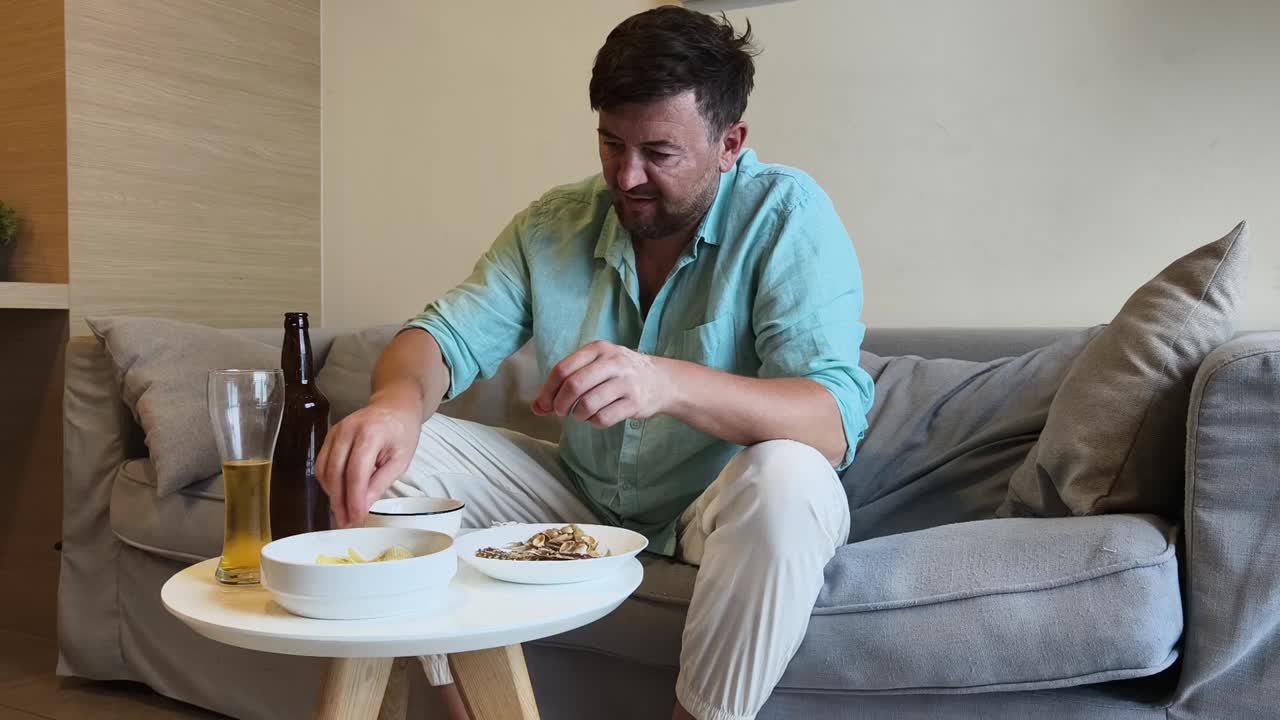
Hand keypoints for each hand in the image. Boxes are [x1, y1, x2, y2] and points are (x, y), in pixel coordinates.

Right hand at [315, 398, 422, 527]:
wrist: (394, 406)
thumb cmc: (402, 431)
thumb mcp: (401, 459)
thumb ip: (381, 482)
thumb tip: (363, 506)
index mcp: (370, 434)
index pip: (356, 473)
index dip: (354, 499)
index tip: (356, 519)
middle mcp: (347, 431)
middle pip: (336, 473)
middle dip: (340, 502)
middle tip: (346, 522)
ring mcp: (335, 432)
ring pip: (324, 470)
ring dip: (332, 494)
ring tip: (343, 513)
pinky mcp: (329, 436)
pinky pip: (322, 464)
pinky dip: (328, 482)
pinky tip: (339, 494)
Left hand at [532, 340, 669, 428]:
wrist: (661, 380)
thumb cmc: (619, 374)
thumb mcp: (595, 367)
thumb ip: (565, 383)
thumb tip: (536, 408)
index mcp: (598, 349)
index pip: (563, 369)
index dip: (548, 390)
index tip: (543, 405)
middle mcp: (613, 362)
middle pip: (574, 385)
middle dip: (560, 404)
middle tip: (560, 412)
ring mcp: (626, 382)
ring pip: (588, 404)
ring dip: (578, 415)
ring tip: (581, 414)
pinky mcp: (635, 402)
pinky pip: (604, 418)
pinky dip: (594, 422)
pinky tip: (596, 418)